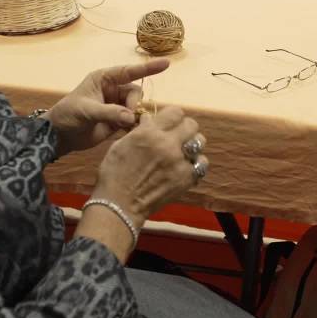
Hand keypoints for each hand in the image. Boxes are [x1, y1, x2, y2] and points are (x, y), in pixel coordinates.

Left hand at [47, 59, 168, 155]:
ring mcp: (116, 106)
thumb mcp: (86, 111)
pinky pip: (134, 121)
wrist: (60, 136)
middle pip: (136, 93)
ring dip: (135, 117)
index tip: (165, 64)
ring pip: (137, 108)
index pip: (129, 71)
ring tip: (124, 126)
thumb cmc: (68, 115)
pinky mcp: (118, 121)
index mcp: (104, 79)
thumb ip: (109, 112)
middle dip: (134, 105)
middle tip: (125, 118)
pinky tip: (130, 133)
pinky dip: (135, 126)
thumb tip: (131, 116)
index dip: (148, 68)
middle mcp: (113, 90)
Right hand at [93, 106, 206, 226]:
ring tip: (182, 152)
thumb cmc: (115, 174)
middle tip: (178, 136)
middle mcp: (167, 145)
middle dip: (185, 128)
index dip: (173, 116)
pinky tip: (185, 166)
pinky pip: (202, 164)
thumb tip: (151, 118)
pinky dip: (195, 163)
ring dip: (192, 145)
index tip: (170, 122)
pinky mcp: (186, 179)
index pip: (176, 112)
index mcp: (149, 134)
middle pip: (192, 125)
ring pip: (199, 143)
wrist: (120, 205)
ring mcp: (179, 163)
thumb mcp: (121, 144)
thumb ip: (140, 129)